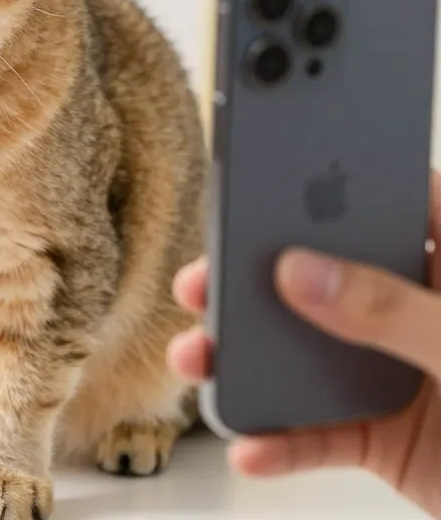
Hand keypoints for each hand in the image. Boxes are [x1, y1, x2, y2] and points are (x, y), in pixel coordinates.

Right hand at [168, 171, 440, 517]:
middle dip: (257, 284)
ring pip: (307, 356)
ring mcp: (398, 375)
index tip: (264, 180)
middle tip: (207, 282)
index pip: (397, 205)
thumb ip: (397, 313)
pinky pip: (318, 434)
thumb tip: (307, 275)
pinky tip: (252, 443)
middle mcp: (423, 314)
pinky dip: (279, 442)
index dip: (332, 183)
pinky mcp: (384, 437)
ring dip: (249, 364)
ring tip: (204, 363)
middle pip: (326, 280)